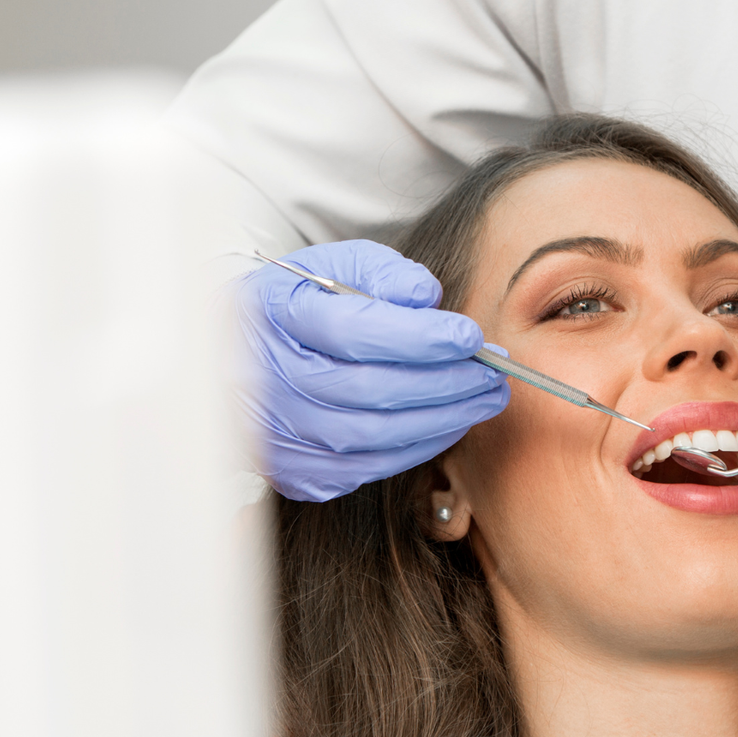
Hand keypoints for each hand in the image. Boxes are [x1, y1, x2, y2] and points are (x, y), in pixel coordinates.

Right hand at [235, 240, 509, 501]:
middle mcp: (269, 379)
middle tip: (494, 372)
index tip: (471, 336)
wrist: (243, 352)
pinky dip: (419, 447)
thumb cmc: (303, 303)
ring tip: (485, 398)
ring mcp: (278, 432)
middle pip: (370, 390)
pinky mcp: (296, 470)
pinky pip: (369, 467)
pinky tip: (451, 423)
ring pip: (374, 435)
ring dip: (443, 419)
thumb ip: (384, 274)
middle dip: (445, 382)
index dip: (419, 338)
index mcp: (277, 316)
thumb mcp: (336, 266)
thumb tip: (428, 298)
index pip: (354, 332)